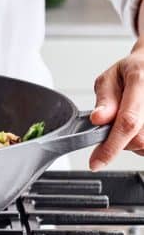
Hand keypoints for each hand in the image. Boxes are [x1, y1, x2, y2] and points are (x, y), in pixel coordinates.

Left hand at [90, 37, 143, 169]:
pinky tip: (139, 127)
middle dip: (118, 140)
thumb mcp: (110, 78)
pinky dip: (141, 142)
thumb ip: (104, 99)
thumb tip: (97, 120)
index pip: (128, 121)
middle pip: (138, 139)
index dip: (111, 146)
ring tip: (129, 120)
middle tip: (112, 124)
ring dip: (131, 142)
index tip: (96, 162)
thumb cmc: (131, 72)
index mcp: (140, 81)